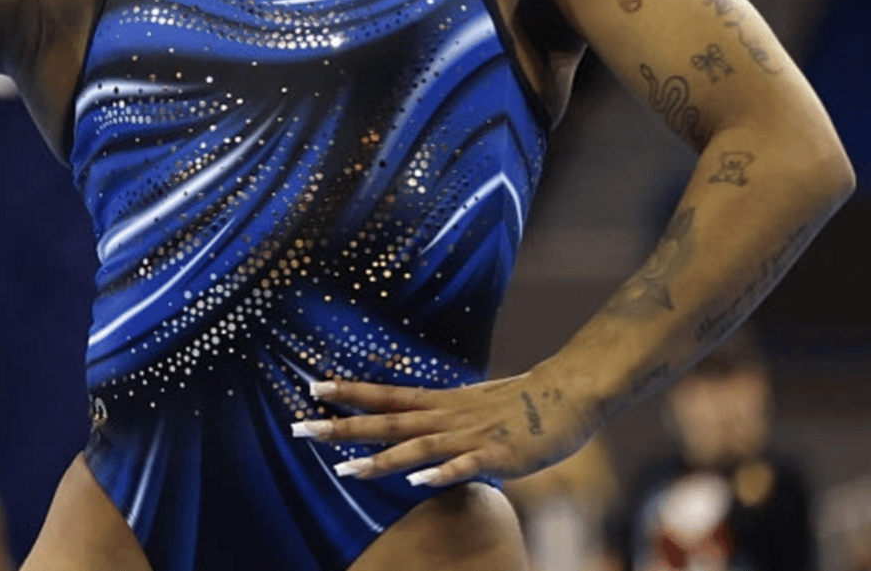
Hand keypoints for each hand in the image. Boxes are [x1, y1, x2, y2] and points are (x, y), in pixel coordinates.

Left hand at [290, 368, 597, 486]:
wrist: (571, 393)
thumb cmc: (521, 404)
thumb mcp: (472, 405)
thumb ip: (442, 419)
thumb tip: (418, 427)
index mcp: (440, 403)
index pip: (385, 395)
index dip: (349, 392)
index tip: (311, 387)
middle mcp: (447, 416)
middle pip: (386, 421)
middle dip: (342, 427)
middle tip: (300, 428)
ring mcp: (470, 435)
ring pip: (417, 447)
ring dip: (381, 460)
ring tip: (345, 470)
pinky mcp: (498, 455)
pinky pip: (466, 466)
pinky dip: (442, 474)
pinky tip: (418, 483)